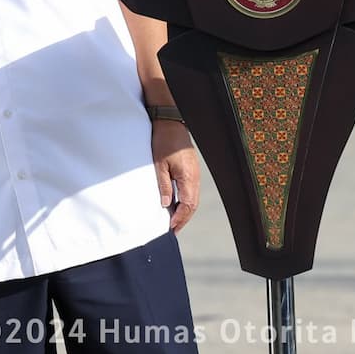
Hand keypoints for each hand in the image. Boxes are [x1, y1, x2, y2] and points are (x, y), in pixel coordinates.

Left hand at [153, 118, 201, 232]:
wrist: (171, 123)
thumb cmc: (164, 141)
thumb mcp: (159, 164)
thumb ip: (163, 185)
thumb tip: (165, 205)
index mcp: (189, 178)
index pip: (187, 206)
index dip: (179, 219)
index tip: (171, 228)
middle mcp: (195, 179)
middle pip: (192, 205)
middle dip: (183, 219)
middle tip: (172, 230)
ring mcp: (195, 175)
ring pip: (192, 199)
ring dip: (184, 211)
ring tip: (173, 221)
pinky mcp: (192, 171)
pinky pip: (190, 191)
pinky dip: (184, 201)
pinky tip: (175, 204)